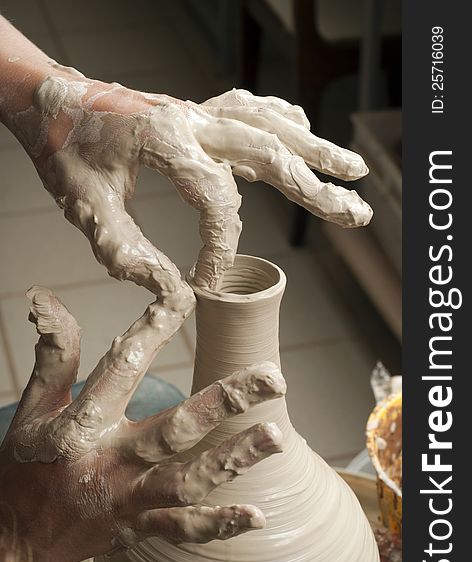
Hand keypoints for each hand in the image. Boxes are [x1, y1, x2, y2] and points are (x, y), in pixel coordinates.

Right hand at [0, 287, 284, 561]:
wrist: (14, 544)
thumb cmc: (26, 467)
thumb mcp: (36, 409)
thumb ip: (53, 355)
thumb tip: (47, 299)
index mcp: (83, 425)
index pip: (122, 366)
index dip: (153, 327)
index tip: (184, 295)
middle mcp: (112, 461)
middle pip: (175, 429)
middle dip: (225, 402)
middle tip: (273, 378)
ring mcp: (128, 499)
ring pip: (188, 480)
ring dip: (234, 460)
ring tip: (276, 437)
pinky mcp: (138, 528)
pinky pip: (183, 529)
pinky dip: (219, 524)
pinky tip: (257, 516)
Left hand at [7, 66, 370, 293]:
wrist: (46, 96)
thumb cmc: (62, 146)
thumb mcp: (84, 204)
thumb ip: (125, 251)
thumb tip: (171, 295)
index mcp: (167, 138)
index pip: (218, 198)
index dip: (222, 243)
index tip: (211, 277)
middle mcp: (192, 119)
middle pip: (270, 152)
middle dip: (315, 188)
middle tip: (356, 212)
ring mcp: (197, 111)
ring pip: (269, 125)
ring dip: (314, 148)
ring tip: (353, 168)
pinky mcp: (194, 111)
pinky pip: (249, 109)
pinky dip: (282, 120)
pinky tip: (302, 128)